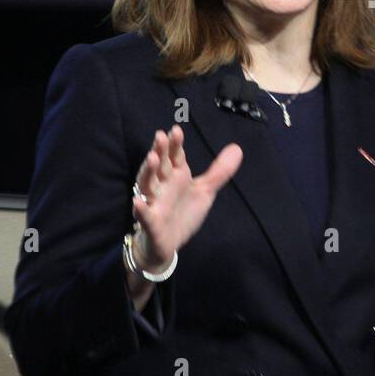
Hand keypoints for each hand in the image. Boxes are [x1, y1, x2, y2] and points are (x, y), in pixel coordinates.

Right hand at [130, 125, 241, 270]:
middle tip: (161, 136)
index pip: (175, 157)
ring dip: (148, 172)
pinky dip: (140, 209)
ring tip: (152, 159)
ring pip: (147, 185)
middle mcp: (163, 186)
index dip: (175, 144)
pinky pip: (144, 216)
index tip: (176, 130)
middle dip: (160, 151)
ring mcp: (155, 204)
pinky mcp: (151, 224)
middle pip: (160, 166)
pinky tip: (137, 202)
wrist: (167, 245)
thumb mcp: (204, 191)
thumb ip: (219, 171)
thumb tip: (237, 147)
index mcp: (176, 176)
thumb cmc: (182, 213)